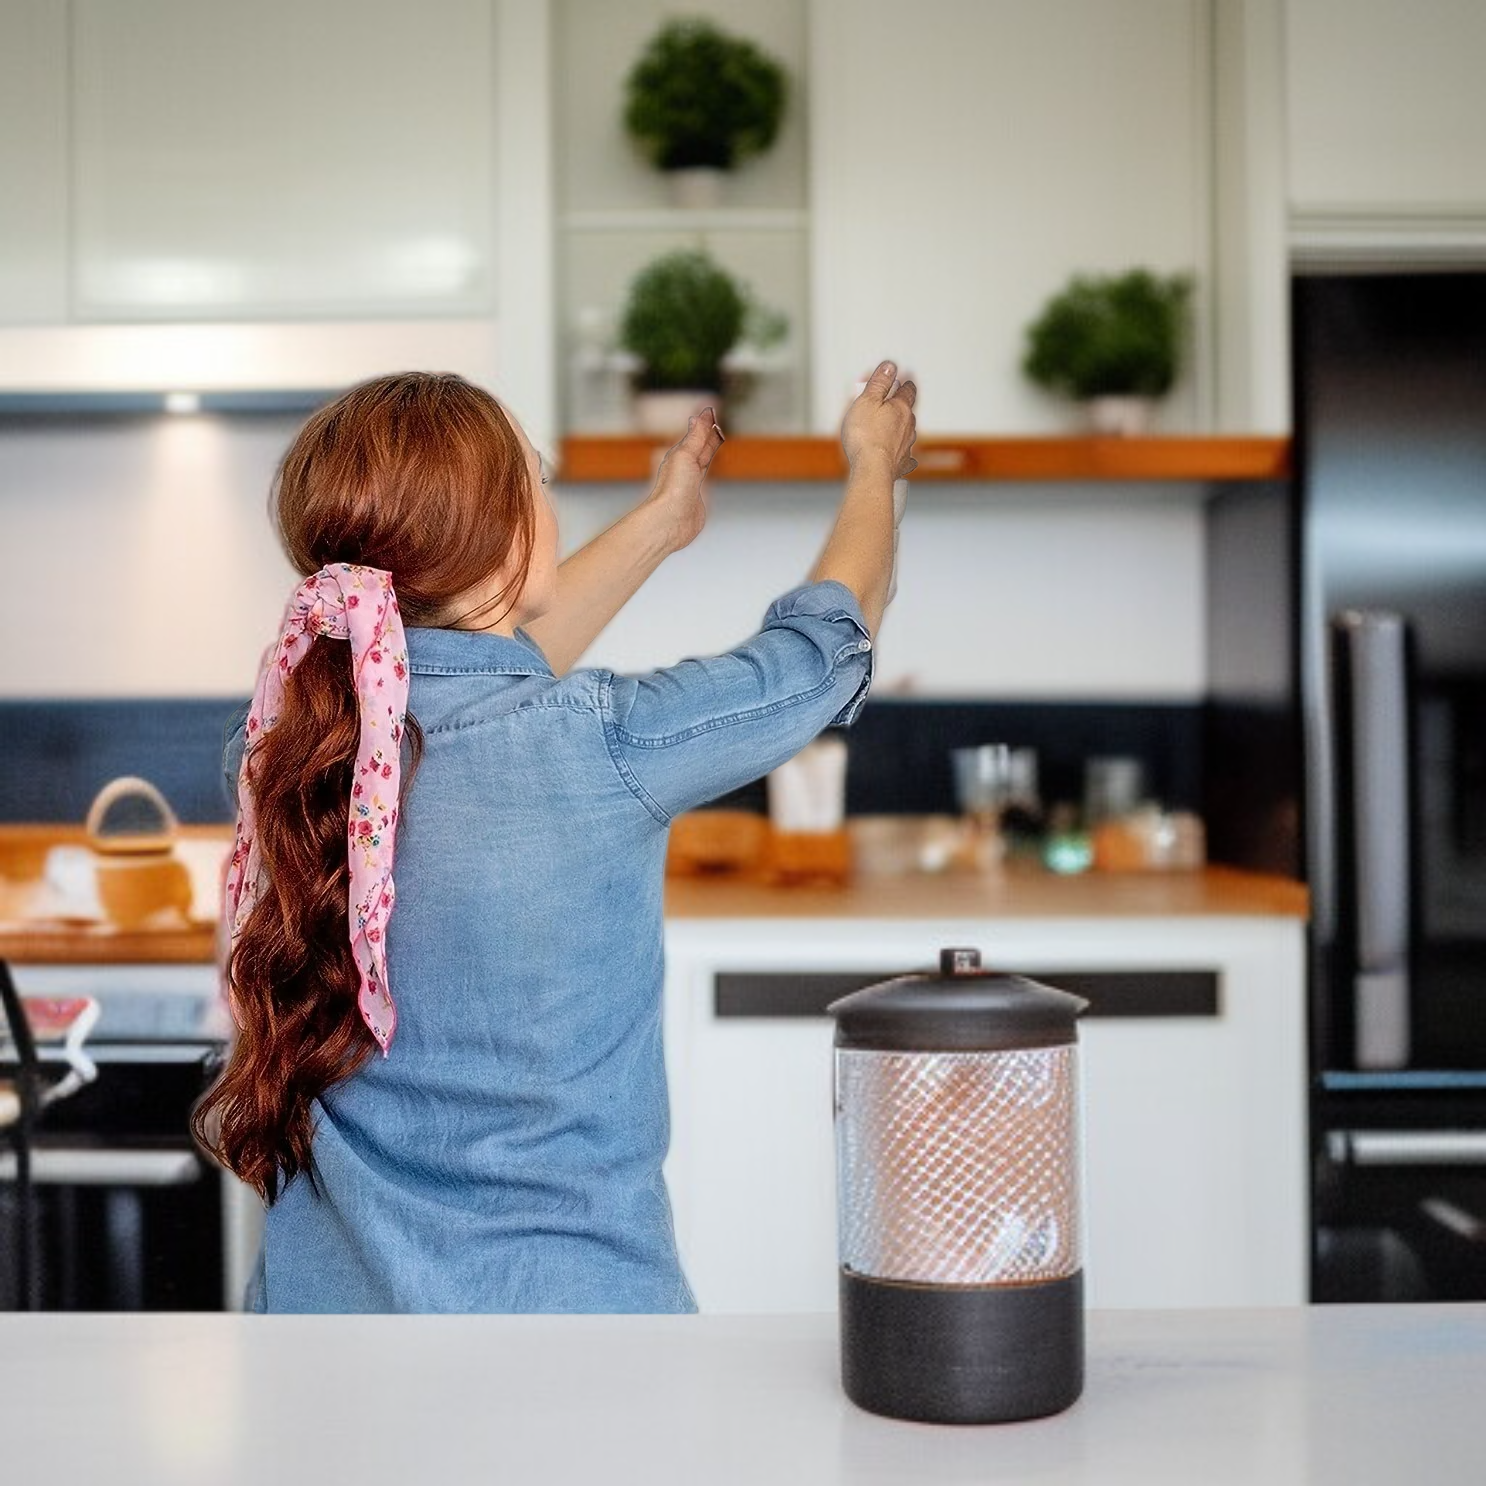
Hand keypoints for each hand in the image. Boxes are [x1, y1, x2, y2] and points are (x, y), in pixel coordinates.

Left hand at [643, 408, 724, 552]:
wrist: (671, 520)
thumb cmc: (673, 489)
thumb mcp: (686, 455)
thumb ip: (696, 437)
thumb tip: (698, 416)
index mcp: (679, 454)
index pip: (696, 433)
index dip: (705, 422)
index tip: (712, 409)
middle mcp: (684, 466)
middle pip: (699, 444)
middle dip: (708, 432)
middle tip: (716, 418)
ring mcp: (691, 482)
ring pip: (703, 458)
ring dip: (709, 446)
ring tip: (715, 436)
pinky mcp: (698, 497)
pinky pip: (705, 476)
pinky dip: (709, 466)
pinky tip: (707, 465)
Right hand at [842, 360, 917, 477]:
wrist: (872, 469)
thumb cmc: (866, 436)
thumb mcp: (867, 400)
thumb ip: (879, 382)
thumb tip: (890, 366)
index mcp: (900, 408)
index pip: (908, 391)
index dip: (905, 385)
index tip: (905, 382)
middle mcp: (908, 426)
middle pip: (908, 412)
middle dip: (900, 407)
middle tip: (892, 405)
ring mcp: (906, 446)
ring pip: (907, 433)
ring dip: (900, 429)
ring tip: (891, 429)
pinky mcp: (901, 463)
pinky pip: (905, 457)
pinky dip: (902, 454)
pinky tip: (900, 457)